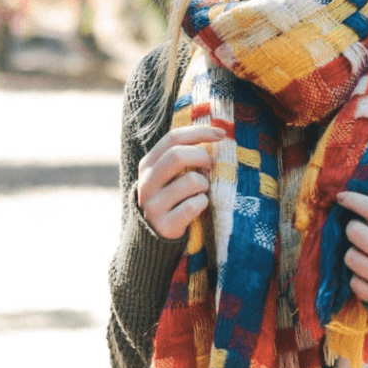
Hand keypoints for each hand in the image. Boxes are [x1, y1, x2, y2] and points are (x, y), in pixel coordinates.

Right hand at [137, 124, 222, 239]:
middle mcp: (146, 183)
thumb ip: (184, 155)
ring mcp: (153, 205)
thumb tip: (218, 132)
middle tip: (211, 166)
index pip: (173, 138)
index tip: (221, 134)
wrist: (156, 236)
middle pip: (177, 156)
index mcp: (148, 165)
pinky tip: (199, 206)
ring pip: (190, 181)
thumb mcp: (171, 174)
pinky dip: (203, 203)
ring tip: (201, 191)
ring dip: (204, 185)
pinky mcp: (165, 225)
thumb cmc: (172, 197)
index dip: (200, 132)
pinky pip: (194, 205)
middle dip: (202, 157)